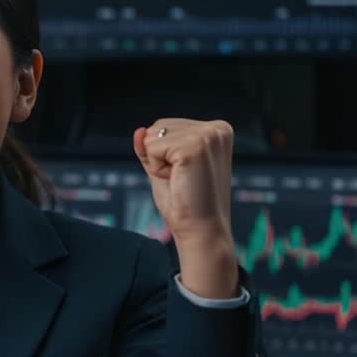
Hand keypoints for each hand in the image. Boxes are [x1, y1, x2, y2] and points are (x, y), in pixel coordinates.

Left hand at [133, 119, 238, 298]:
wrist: (201, 231)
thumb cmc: (185, 203)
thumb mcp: (164, 167)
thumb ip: (151, 147)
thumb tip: (139, 130)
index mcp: (216, 130)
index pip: (165, 125)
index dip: (163, 155)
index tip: (185, 175)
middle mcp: (217, 128)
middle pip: (158, 126)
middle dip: (159, 156)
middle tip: (182, 180)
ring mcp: (208, 135)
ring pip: (152, 135)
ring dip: (157, 163)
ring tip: (181, 180)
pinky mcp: (195, 146)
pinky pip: (151, 148)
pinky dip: (156, 169)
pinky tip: (178, 181)